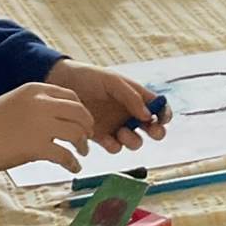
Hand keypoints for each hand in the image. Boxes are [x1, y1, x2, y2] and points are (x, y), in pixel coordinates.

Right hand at [0, 82, 93, 172]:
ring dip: (83, 144)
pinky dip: (73, 163)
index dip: (81, 111)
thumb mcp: (14, 103)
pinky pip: (65, 155)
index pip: (71, 96)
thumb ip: (36, 107)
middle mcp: (41, 103)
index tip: (82, 122)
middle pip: (80, 112)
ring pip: (77, 132)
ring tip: (81, 153)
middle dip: (87, 126)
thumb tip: (55, 122)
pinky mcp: (37, 146)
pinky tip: (73, 168)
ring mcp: (40, 124)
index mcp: (35, 90)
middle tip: (87, 138)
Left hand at [45, 58, 171, 152]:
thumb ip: (130, 96)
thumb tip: (148, 115)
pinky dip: (114, 146)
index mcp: (136, 97)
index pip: (158, 108)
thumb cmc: (89, 77)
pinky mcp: (101, 137)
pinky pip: (114, 147)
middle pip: (152, 128)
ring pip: (135, 141)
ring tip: (122, 132)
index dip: (165, 114)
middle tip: (152, 131)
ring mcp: (116, 126)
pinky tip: (109, 139)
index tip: (163, 118)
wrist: (61, 84)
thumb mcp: (112, 80)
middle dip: (157, 132)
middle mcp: (129, 114)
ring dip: (133, 140)